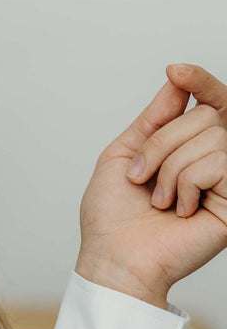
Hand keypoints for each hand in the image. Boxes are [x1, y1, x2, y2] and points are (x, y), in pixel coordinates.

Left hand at [75, 63, 226, 305]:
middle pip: (205, 115)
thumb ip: (153, 118)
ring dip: (170, 168)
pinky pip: (219, 163)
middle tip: (142, 178)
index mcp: (188, 149)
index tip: (176, 71)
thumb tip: (177, 81)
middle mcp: (213, 161)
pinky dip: (187, 184)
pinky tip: (180, 211)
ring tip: (160, 200)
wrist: (113, 258)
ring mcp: (226, 181)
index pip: (209, 103)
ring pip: (212, 137)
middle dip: (162, 143)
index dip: (200, 81)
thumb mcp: (123, 155)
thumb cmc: (112, 218)